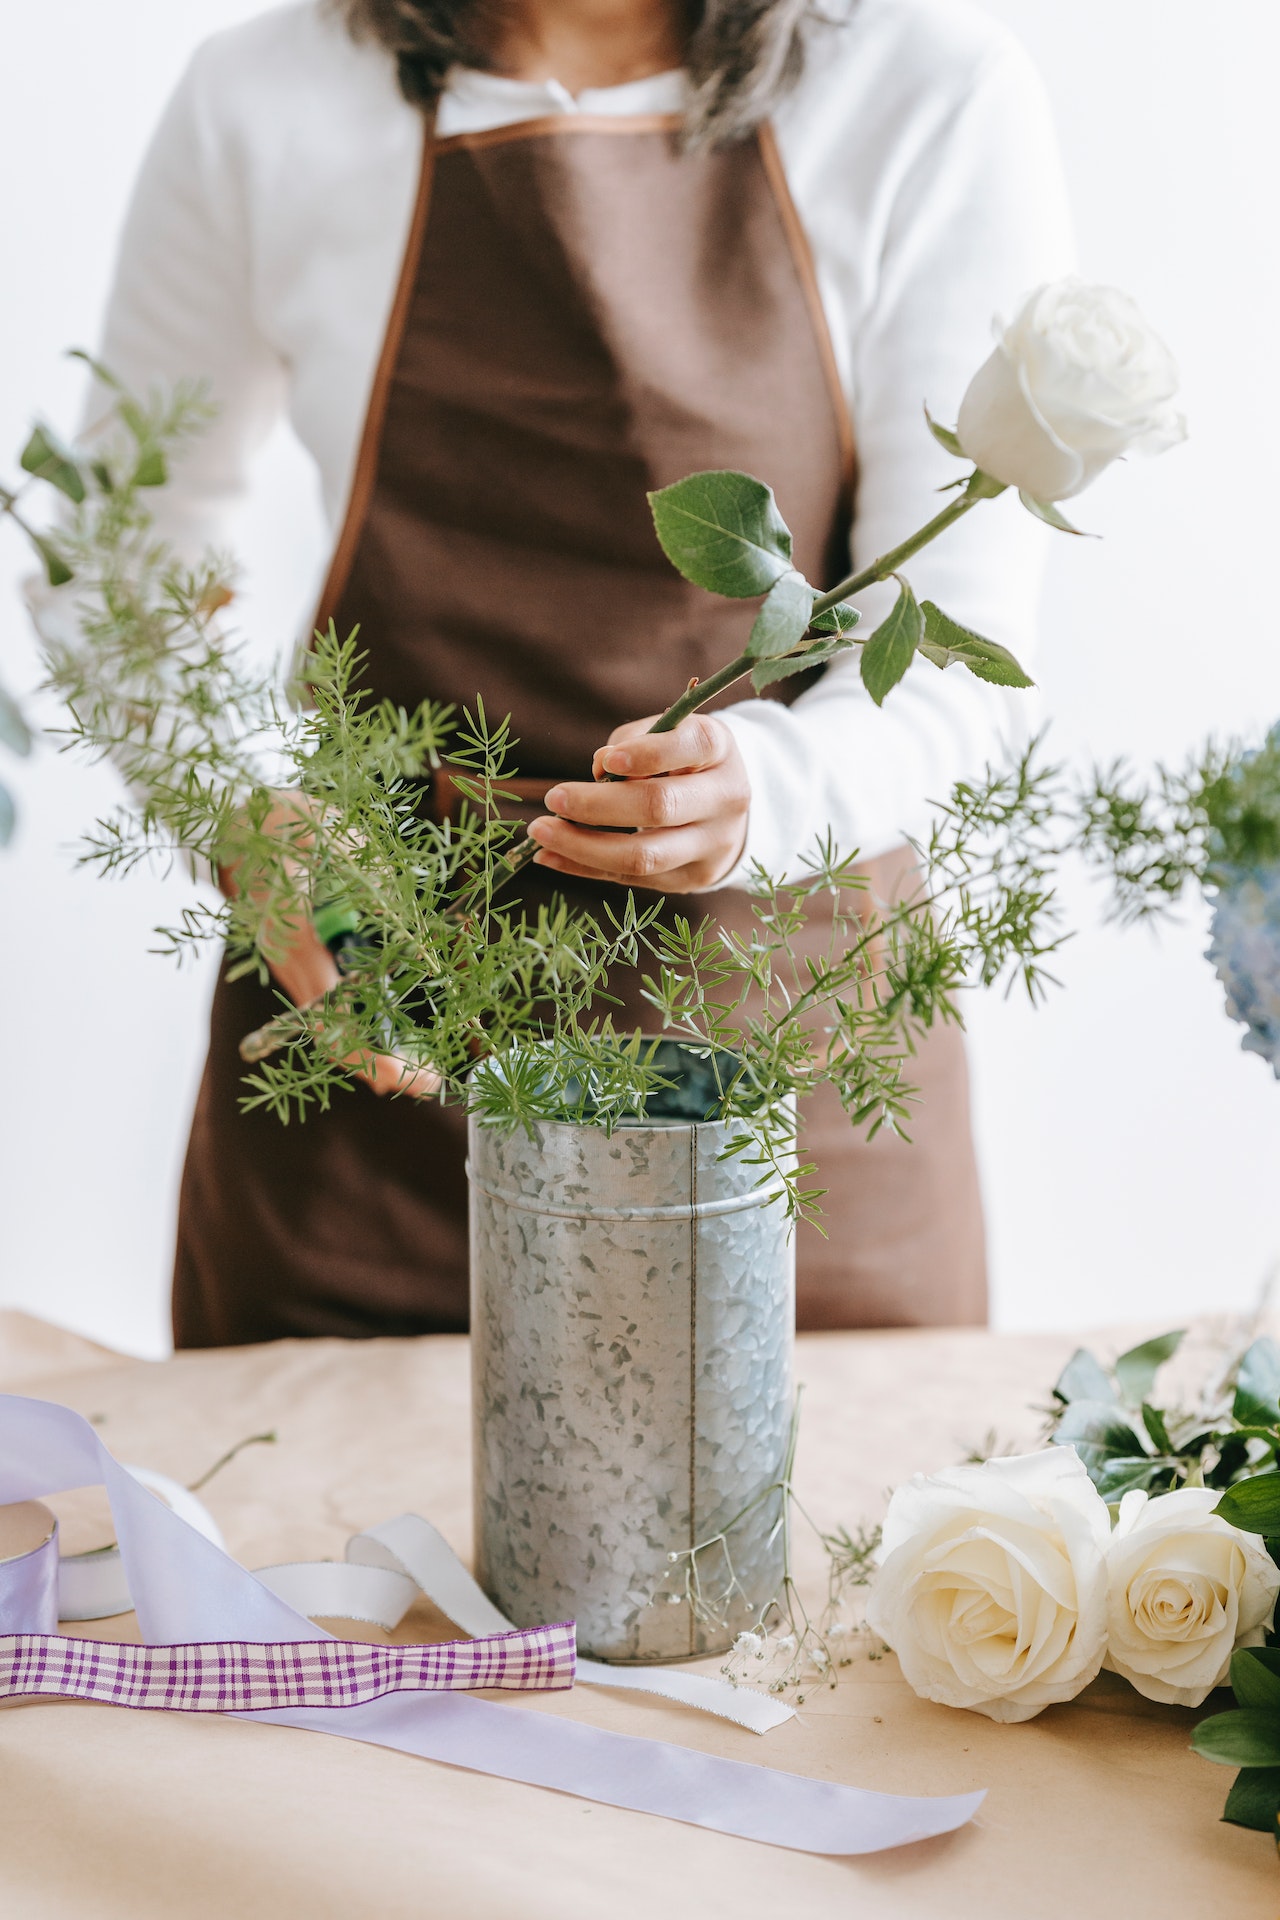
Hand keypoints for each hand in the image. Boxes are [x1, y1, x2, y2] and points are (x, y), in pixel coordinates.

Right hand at [219, 792, 438, 1098]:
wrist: (232, 826)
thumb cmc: (280, 824)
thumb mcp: (326, 832)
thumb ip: (369, 872)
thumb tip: (412, 917)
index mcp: (295, 936)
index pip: (326, 1012)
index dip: (361, 1049)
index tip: (396, 1074)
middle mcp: (290, 963)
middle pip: (331, 1035)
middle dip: (378, 1066)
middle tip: (428, 1083)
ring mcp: (292, 968)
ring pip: (330, 1028)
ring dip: (374, 1053)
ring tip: (423, 1070)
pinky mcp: (300, 964)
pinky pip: (329, 1009)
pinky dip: (363, 1031)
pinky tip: (399, 1041)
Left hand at [527, 713, 749, 892]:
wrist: (726, 806)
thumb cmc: (681, 759)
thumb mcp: (666, 734)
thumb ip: (632, 743)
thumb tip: (598, 771)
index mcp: (719, 750)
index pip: (690, 748)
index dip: (648, 755)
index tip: (607, 762)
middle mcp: (726, 798)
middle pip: (659, 807)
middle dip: (599, 805)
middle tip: (553, 797)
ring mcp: (713, 845)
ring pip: (645, 856)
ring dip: (584, 846)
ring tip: (541, 832)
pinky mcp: (693, 878)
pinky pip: (631, 879)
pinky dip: (585, 868)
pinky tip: (550, 856)